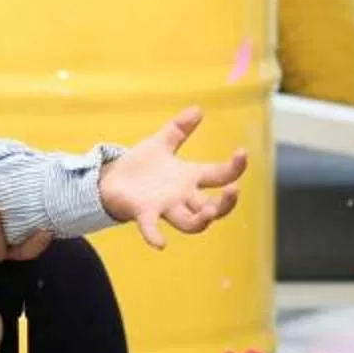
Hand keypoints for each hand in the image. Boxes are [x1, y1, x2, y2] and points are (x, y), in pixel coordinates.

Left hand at [97, 108, 247, 248]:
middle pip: (213, 207)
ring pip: (191, 223)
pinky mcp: (143, 213)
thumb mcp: (161, 143)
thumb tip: (198, 108)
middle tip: (234, 190)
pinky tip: (160, 243)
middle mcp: (181, 197)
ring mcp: (164, 207)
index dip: (234, 167)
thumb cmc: (140, 165)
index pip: (220, 176)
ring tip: (209, 212)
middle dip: (226, 202)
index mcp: (189, 178)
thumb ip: (179, 128)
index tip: (242, 152)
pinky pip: (151, 228)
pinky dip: (154, 235)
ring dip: (202, 220)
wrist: (111, 179)